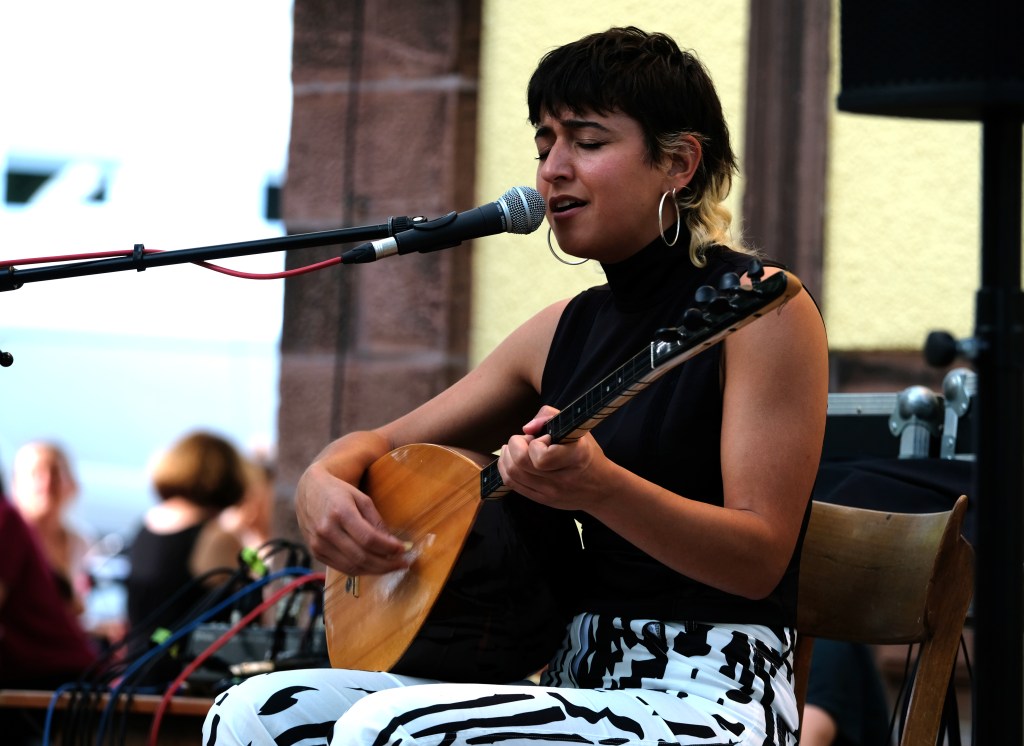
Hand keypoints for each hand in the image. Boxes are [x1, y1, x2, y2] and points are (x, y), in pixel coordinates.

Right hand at [295, 459, 409, 574]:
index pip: (368, 539)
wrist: (309, 491)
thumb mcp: (361, 498)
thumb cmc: (339, 492)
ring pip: (352, 567)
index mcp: (340, 512)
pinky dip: (361, 570)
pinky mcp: (315, 552)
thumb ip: (376, 521)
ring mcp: (318, 543)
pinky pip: (342, 568)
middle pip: (361, 557)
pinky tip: (374, 566)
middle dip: (386, 564)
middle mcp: (326, 530)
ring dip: (375, 571)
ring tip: (391, 566)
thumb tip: (393, 545)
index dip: (388, 548)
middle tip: (402, 564)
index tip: (403, 549)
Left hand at [497, 405, 606, 509]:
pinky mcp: (542, 500)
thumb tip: (527, 428)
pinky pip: (512, 485)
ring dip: (507, 456)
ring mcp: (551, 493)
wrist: (601, 487)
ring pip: (512, 474)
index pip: (541, 457)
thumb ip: (550, 416)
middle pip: (520, 464)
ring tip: (516, 448)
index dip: (535, 442)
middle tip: (524, 440)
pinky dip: (505, 469)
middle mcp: (563, 478)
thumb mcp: (577, 428)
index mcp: (576, 457)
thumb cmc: (587, 453)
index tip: (544, 436)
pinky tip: (511, 459)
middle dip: (515, 445)